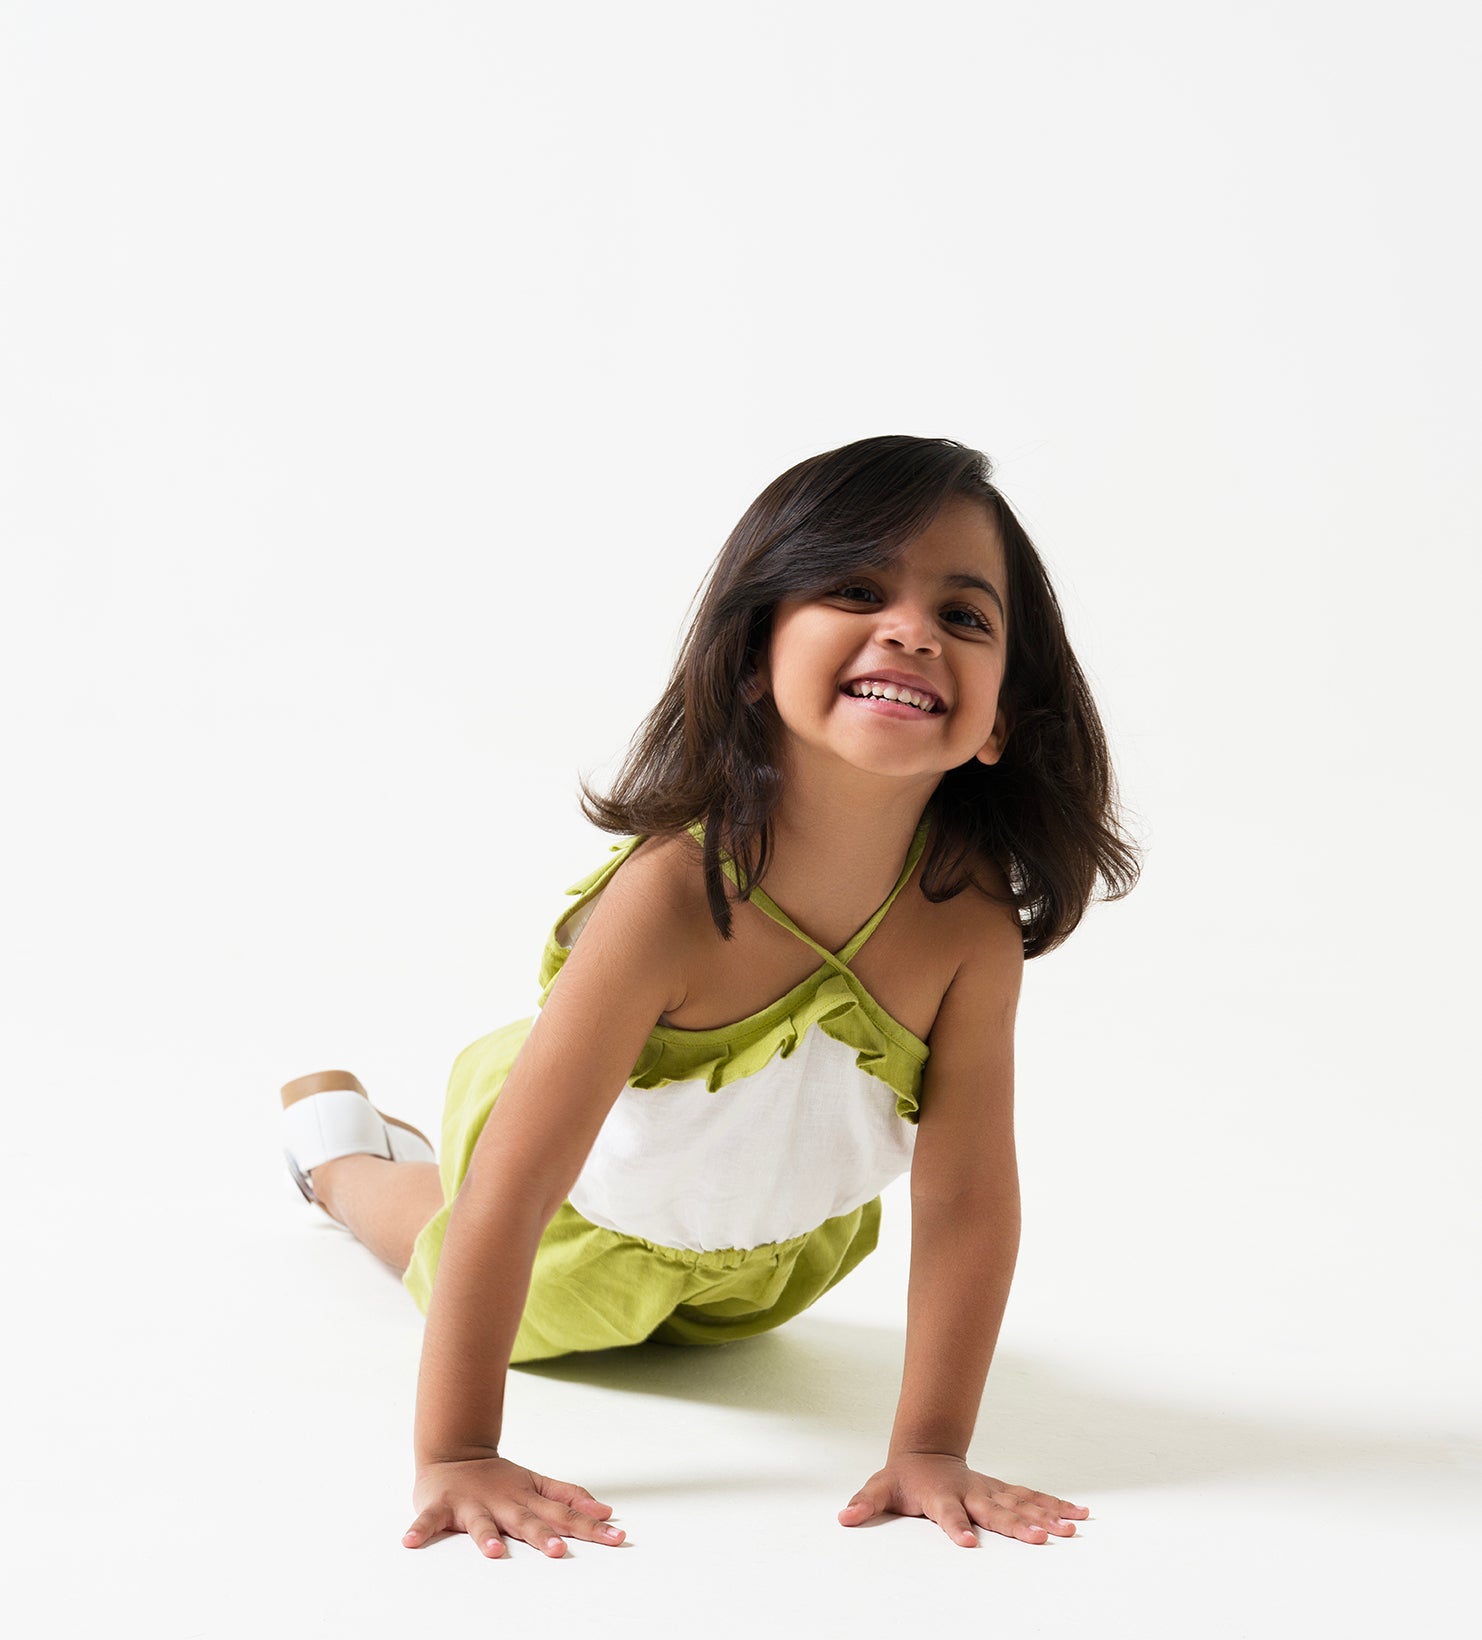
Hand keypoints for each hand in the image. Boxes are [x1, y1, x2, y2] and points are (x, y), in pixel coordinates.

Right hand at [403, 1453, 626, 1558]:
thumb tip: (606, 1510)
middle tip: (559, 1550)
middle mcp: (503, 1502)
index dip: (590, 1526)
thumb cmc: (498, 1480)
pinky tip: (410, 1543)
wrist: (453, 1455)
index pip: (564, 1514)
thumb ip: (569, 1498)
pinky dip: (419, 1530)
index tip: (617, 1537)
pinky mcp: (441, 1507)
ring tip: (491, 1552)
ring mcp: (471, 1504)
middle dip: (543, 1535)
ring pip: (479, 1522)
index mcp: (527, 1499)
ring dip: (484, 1536)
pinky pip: (427, 1522)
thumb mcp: (537, 1485)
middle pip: (526, 1521)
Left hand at [839, 1451, 1087, 1547]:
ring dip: (1046, 1515)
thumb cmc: (904, 1476)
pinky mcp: (1004, 1493)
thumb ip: (865, 1502)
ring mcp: (991, 1492)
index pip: (948, 1513)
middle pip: (996, 1511)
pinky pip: (1033, 1499)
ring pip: (1022, 1504)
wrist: (926, 1449)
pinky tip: (1078, 1516)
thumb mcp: (881, 1487)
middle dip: (1019, 1525)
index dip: (956, 1527)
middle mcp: (971, 1493)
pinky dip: (1056, 1506)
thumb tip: (844, 1516)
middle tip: (1042, 1539)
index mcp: (941, 1496)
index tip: (968, 1543)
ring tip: (1071, 1529)